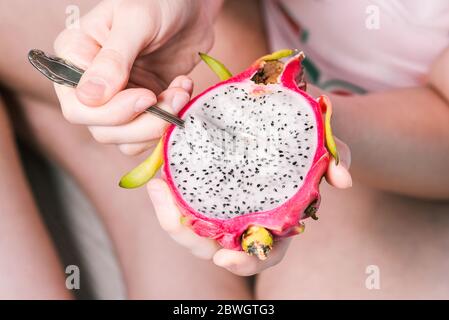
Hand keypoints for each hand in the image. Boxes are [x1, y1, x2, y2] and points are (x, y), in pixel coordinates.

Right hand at [53, 0, 214, 153]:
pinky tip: (182, 93)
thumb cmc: (159, 1)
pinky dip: (168, 123)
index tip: (147, 95)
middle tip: (174, 97)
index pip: (78, 107)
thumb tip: (90, 97)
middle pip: (102, 130)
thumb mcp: (136, 21)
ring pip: (126, 139)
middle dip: (144, 122)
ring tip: (181, 92)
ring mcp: (118, 99)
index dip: (114, 112)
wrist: (190, 6)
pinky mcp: (143, 108)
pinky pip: (147, 135)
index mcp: (75, 57)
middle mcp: (90, 84)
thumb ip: (114, 58)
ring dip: (159, 124)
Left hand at [147, 138, 351, 275]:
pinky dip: (170, 195)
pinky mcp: (207, 187)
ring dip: (170, 215)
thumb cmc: (305, 143)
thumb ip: (335, 160)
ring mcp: (225, 206)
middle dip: (189, 237)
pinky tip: (159, 176)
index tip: (225, 260)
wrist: (288, 125)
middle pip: (215, 246)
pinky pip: (184, 201)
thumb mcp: (323, 148)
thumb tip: (343, 180)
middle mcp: (247, 220)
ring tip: (157, 187)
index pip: (262, 256)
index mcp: (276, 222)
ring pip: (193, 226)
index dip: (245, 263)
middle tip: (172, 213)